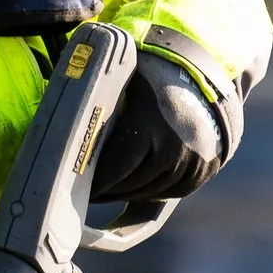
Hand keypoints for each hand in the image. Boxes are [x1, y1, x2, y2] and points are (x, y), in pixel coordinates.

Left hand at [93, 59, 230, 202]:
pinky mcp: (205, 170)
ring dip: (129, 194)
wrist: (205, 77)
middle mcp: (172, 149)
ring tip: (112, 193)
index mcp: (147, 128)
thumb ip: (102, 106)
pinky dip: (154, 193)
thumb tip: (67, 126)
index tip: (83, 189)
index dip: (97, 184)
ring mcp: (192, 162)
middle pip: (131, 185)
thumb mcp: (126, 85)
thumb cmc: (154, 78)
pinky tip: (138, 189)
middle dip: (109, 191)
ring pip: (151, 192)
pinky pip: (173, 191)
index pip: (114, 170)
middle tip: (92, 194)